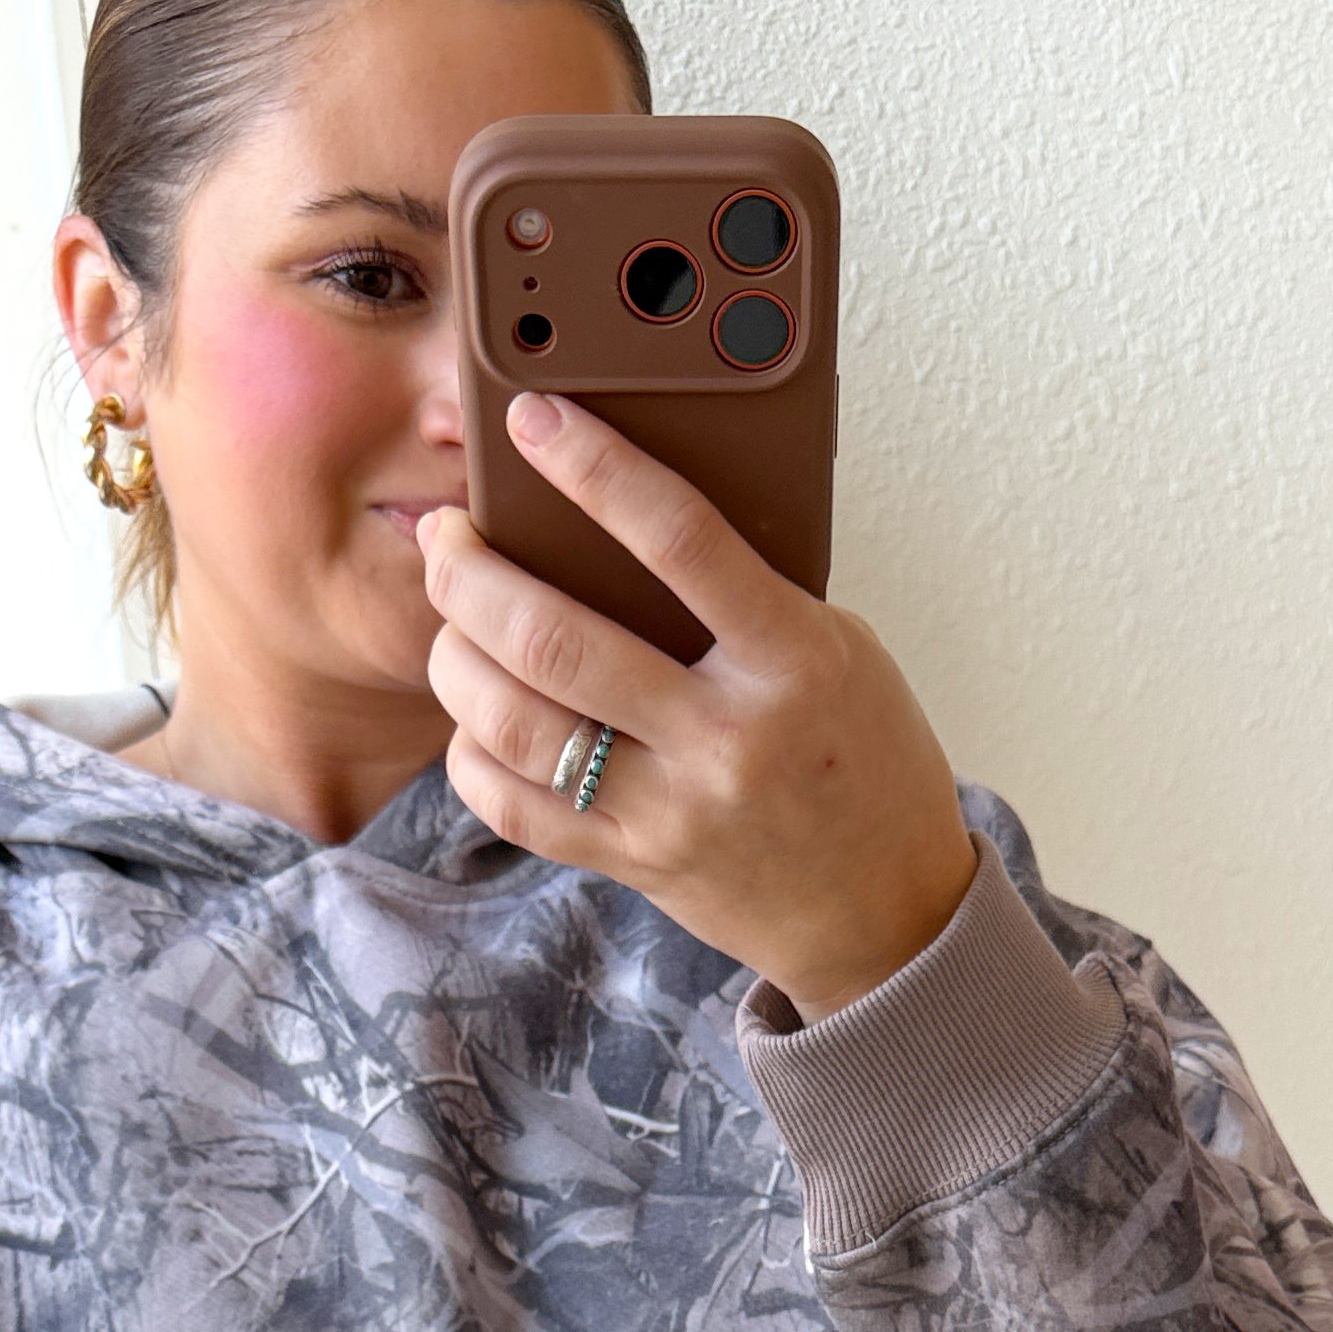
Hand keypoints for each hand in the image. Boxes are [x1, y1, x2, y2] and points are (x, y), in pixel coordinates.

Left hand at [418, 393, 980, 1024]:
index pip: (681, 537)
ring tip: (451, 619)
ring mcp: (672, 809)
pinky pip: (514, 806)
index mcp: (793, 661)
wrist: (884, 914)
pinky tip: (472, 713)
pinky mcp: (634, 863)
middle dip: (473, 572)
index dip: (595, 467)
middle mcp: (726, 737)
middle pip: (556, 637)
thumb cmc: (863, 759)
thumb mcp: (838, 652)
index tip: (533, 417)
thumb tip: (622, 518)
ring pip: (515, 723)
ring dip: (454, 656)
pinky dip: (470, 751)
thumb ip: (746, 595)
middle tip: (448, 535)